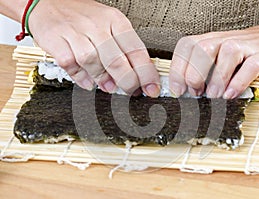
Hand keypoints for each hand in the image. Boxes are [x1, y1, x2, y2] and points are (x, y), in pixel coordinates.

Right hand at [28, 0, 159, 96]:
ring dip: (103, 79)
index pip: (136, 50)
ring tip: (110, 87)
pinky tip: (88, 83)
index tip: (151, 88)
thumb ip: (123, 48)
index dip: (146, 73)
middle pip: (116, 60)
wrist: (51, 3)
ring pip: (92, 62)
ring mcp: (75, 32)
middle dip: (128, 81)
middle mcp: (97, 25)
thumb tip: (138, 76)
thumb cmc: (85, 17)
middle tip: (132, 91)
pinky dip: (80, 77)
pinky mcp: (56, 39)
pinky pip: (70, 63)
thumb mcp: (110, 25)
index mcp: (115, 20)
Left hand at [169, 4, 258, 98]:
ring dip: (216, 81)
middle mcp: (225, 40)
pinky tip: (231, 94)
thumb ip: (202, 69)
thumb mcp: (219, 57)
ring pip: (224, 58)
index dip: (178, 69)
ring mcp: (245, 46)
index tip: (178, 89)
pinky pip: (248, 68)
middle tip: (197, 93)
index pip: (186, 47)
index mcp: (211, 40)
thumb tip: (183, 90)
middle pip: (201, 50)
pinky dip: (237, 83)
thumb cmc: (244, 54)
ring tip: (215, 95)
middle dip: (194, 76)